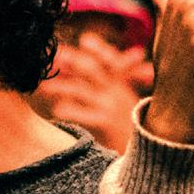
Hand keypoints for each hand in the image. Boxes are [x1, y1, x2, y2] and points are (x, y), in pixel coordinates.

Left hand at [38, 33, 155, 152]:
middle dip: (72, 61)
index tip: (85, 39)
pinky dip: (70, 111)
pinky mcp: (106, 124)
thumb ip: (118, 88)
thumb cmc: (132, 131)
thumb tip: (112, 74)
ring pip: (82, 90)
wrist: (150, 154)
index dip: (100, 48)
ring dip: (61, 86)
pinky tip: (56, 111)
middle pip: (92, 70)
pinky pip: (85, 114)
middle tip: (53, 56)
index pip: (111, 61)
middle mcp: (116, 93)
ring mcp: (111, 107)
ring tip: (43, 87)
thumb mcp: (126, 104)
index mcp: (120, 87)